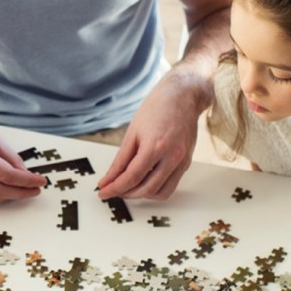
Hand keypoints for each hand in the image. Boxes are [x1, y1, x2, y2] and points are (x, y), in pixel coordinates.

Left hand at [97, 72, 200, 199]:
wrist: (183, 96)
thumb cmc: (157, 108)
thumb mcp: (132, 132)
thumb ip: (120, 160)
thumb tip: (108, 179)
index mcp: (155, 146)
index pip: (132, 177)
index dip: (115, 188)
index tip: (103, 192)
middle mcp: (172, 156)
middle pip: (146, 188)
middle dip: (126, 193)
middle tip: (112, 190)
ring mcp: (182, 161)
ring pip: (160, 193)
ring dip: (141, 194)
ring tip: (128, 187)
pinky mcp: (186, 163)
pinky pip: (170, 186)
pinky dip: (155, 189)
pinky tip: (144, 182)